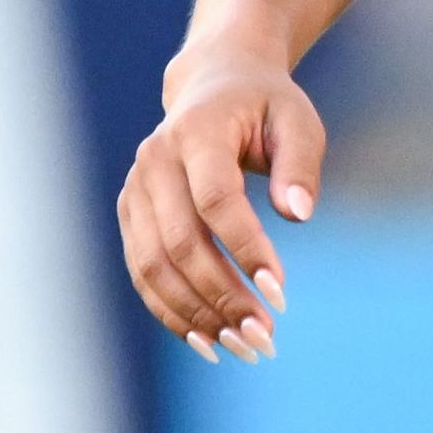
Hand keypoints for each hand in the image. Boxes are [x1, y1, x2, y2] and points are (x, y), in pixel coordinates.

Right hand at [126, 41, 327, 358]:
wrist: (214, 86)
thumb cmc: (266, 107)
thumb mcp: (298, 121)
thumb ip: (300, 165)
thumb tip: (298, 215)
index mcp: (197, 132)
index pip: (215, 199)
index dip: (246, 248)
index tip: (280, 292)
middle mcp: (154, 162)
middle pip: (181, 242)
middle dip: (223, 295)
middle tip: (265, 336)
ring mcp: (136, 191)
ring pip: (155, 266)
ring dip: (197, 314)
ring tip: (243, 347)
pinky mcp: (131, 216)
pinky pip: (144, 273)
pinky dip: (172, 311)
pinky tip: (208, 340)